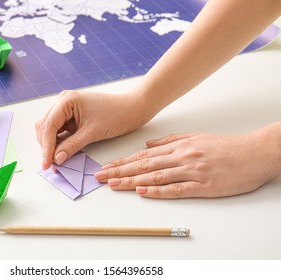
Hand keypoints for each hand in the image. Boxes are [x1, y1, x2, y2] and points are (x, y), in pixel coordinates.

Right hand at [35, 90, 152, 168]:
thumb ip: (71, 146)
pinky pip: (58, 129)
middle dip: (46, 146)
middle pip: (44, 126)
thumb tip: (56, 159)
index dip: (46, 147)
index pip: (48, 126)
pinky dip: (58, 141)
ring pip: (49, 128)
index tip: (46, 164)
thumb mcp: (92, 133)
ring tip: (56, 160)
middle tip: (50, 165)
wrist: (133, 109)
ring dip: (50, 144)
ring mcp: (66, 107)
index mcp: (66, 100)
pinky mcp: (71, 114)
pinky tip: (61, 152)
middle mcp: (62, 101)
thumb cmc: (116, 115)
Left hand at [94, 131, 280, 197]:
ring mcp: (191, 171)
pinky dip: (157, 190)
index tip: (106, 166)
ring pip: (155, 176)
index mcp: (178, 146)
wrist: (254, 153)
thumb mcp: (195, 137)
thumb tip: (147, 146)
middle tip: (100, 177)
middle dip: (119, 171)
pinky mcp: (203, 186)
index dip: (122, 161)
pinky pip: (176, 189)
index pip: (143, 155)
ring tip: (113, 184)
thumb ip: (170, 140)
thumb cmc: (225, 146)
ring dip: (131, 181)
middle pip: (144, 165)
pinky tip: (142, 191)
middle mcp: (181, 157)